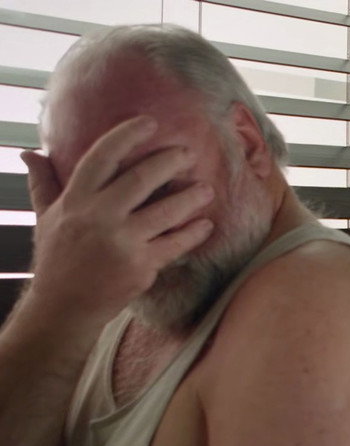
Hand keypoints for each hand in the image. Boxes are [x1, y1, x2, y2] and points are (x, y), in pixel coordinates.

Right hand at [22, 116, 214, 323]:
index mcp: (76, 200)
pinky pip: (176, 244)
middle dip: (168, 163)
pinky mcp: (142, 265)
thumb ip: (44, 184)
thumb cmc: (58, 258)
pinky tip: (206, 225)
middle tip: (188, 153)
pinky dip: (193, 234)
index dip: (126, 136)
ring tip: (206, 189)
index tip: (149, 123)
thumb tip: (31, 153)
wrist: (65, 305)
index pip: (102, 157)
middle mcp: (99, 217)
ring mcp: (122, 242)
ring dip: (190, 198)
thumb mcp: (46, 217)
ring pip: (166, 212)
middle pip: (140, 180)